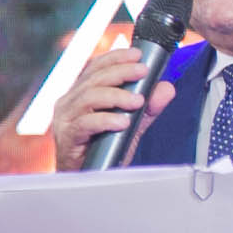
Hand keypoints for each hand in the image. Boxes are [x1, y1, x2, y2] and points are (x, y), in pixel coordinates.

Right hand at [51, 47, 176, 171]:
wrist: (89, 179)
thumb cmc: (104, 149)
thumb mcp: (132, 124)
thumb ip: (148, 107)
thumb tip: (166, 87)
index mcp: (81, 94)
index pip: (96, 67)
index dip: (116, 57)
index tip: (137, 54)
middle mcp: (69, 102)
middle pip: (94, 79)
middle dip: (121, 72)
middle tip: (143, 71)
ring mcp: (65, 119)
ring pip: (89, 97)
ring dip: (117, 96)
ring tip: (138, 101)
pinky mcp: (67, 137)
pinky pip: (86, 123)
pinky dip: (107, 120)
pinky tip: (124, 122)